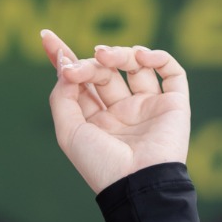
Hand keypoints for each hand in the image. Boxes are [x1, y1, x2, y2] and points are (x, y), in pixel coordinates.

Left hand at [40, 29, 189, 194]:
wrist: (138, 184)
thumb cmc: (101, 164)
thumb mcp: (69, 132)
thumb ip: (62, 96)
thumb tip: (65, 64)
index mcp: (96, 121)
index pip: (81, 82)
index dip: (64, 59)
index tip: (47, 37)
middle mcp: (122, 112)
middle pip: (104, 71)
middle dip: (90, 63)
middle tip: (78, 68)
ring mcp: (149, 107)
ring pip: (135, 66)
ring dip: (119, 54)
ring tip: (105, 57)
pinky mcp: (174, 105)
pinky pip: (172, 72)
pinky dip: (158, 57)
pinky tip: (141, 56)